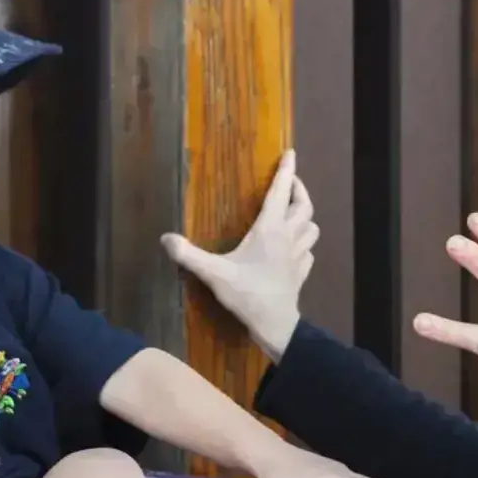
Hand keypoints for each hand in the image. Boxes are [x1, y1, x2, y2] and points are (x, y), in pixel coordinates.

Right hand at [161, 149, 317, 361]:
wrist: (275, 324)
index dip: (287, 170)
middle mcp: (288, 237)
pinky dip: (304, 242)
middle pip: (305, 205)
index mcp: (270, 229)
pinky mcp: (302, 272)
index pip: (281, 191)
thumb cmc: (247, 294)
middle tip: (291, 182)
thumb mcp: (214, 273)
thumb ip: (189, 255)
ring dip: (305, 217)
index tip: (290, 153)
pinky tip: (294, 247)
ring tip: (294, 213)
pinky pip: (309, 250)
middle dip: (299, 190)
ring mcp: (299, 255)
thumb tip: (165, 238)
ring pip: (312, 227)